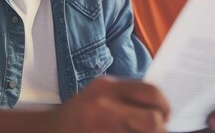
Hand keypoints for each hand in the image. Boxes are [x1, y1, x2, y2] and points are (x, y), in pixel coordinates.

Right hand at [53, 76, 170, 132]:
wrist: (50, 130)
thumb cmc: (80, 113)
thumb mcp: (100, 94)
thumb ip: (126, 96)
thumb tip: (160, 109)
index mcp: (107, 87)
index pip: (151, 93)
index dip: (164, 106)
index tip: (165, 115)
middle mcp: (104, 106)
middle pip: (152, 120)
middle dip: (160, 128)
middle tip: (158, 130)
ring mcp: (101, 128)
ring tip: (138, 131)